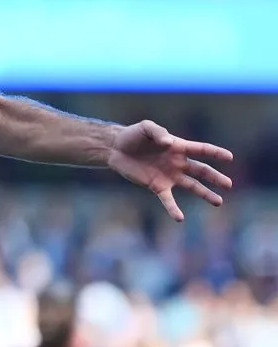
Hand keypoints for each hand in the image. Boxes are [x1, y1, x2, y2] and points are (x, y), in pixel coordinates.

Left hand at [108, 120, 233, 221]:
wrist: (116, 149)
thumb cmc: (133, 135)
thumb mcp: (146, 128)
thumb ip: (158, 132)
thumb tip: (169, 143)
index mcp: (178, 147)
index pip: (201, 149)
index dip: (215, 153)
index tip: (229, 157)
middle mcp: (178, 162)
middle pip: (201, 170)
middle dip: (215, 177)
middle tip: (229, 185)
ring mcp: (169, 175)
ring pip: (192, 186)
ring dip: (205, 194)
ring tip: (218, 202)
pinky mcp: (157, 186)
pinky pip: (168, 199)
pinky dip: (173, 208)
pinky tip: (180, 218)